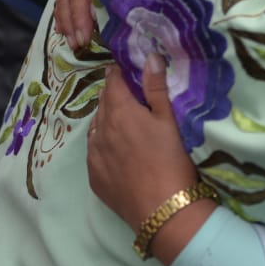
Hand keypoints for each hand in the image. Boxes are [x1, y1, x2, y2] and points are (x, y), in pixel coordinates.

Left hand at [88, 58, 203, 240]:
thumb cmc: (171, 160)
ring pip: (96, 126)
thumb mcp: (169, 120)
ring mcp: (94, 154)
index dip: (120, 72)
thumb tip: (149, 56)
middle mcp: (100, 129)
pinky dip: (103, 142)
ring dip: (107, 118)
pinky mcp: (94, 176)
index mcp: (120, 111)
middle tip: (129, 93)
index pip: (113, 81)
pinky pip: (94, 150)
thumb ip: (156, 87)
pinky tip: (117, 149)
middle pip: (103, 102)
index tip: (127, 69)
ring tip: (124, 121)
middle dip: (113, 93)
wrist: (162, 209)